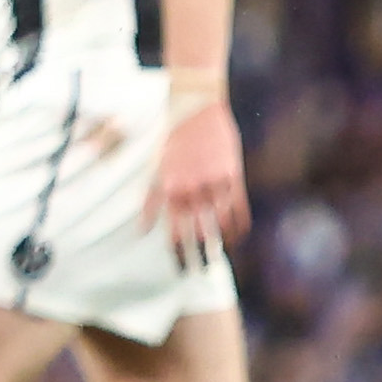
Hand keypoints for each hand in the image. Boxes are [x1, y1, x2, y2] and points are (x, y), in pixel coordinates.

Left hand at [141, 97, 249, 268]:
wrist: (197, 110)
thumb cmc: (172, 141)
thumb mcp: (155, 169)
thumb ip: (150, 202)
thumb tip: (142, 231)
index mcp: (170, 190)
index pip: (174, 232)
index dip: (179, 254)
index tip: (182, 270)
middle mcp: (192, 190)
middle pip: (199, 233)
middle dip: (201, 254)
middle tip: (204, 270)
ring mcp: (214, 184)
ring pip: (222, 224)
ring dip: (223, 244)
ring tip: (222, 256)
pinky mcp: (233, 176)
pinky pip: (239, 208)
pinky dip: (240, 225)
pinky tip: (238, 236)